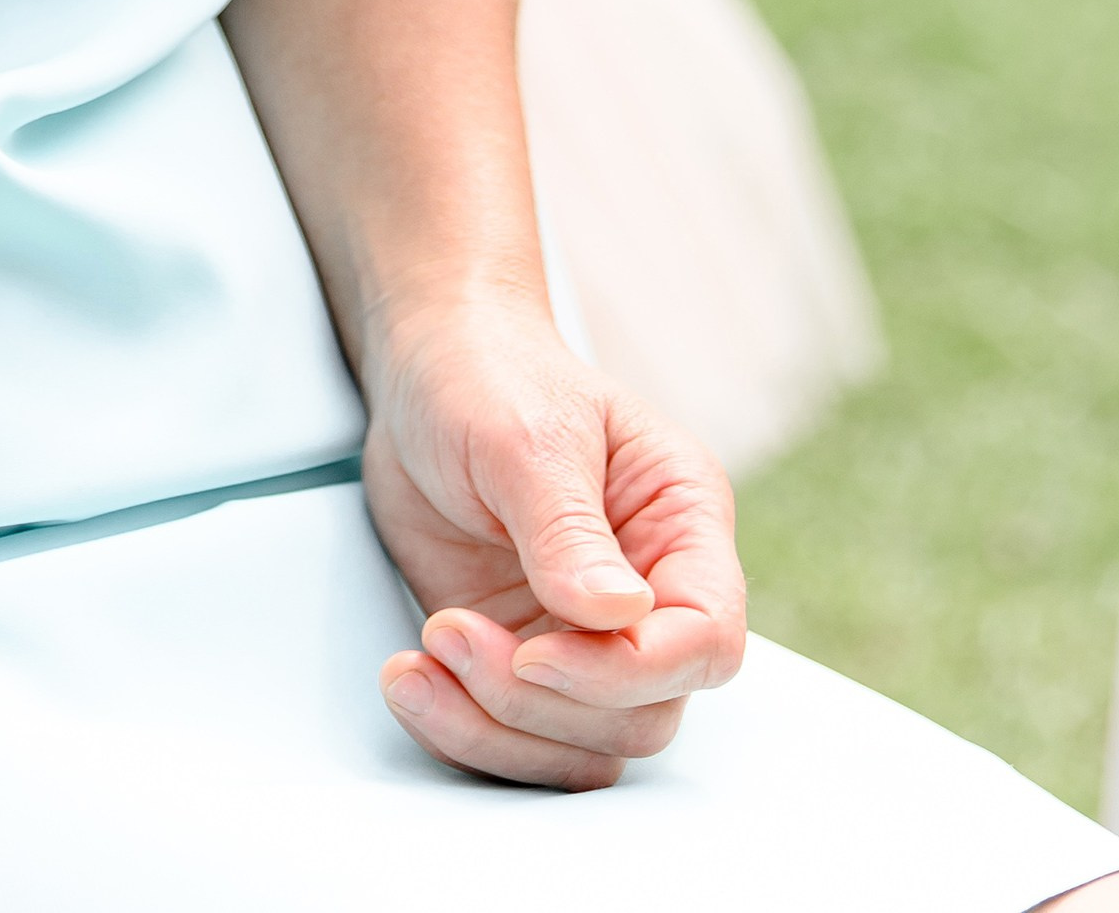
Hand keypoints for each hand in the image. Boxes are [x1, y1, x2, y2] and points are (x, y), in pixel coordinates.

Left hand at [366, 292, 745, 789]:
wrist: (424, 370)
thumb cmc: (489, 373)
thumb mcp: (526, 436)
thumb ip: (569, 529)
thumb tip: (620, 616)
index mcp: (681, 520)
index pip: (704, 638)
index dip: (628, 670)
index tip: (536, 653)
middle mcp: (649, 589)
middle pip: (643, 714)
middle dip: (542, 702)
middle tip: (453, 634)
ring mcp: (585, 635)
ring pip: (582, 748)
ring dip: (494, 727)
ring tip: (421, 662)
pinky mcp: (524, 657)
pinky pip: (517, 738)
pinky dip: (462, 730)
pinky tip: (413, 679)